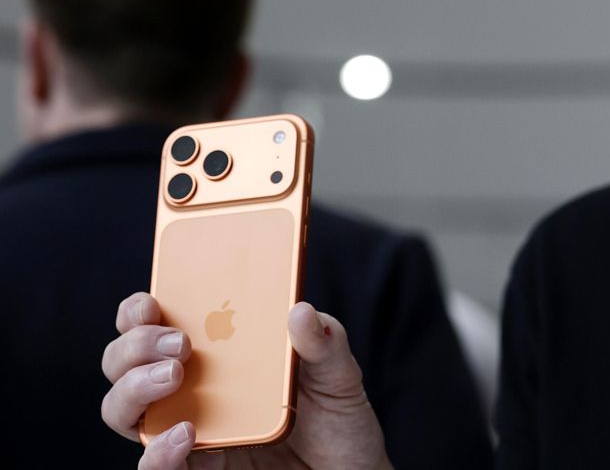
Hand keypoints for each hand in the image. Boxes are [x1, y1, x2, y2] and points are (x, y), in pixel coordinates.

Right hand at [101, 293, 392, 469]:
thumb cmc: (337, 423)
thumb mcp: (338, 374)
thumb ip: (324, 341)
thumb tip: (299, 310)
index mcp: (221, 355)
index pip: (158, 326)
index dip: (138, 312)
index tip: (150, 302)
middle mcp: (194, 391)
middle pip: (126, 364)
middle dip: (133, 345)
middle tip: (177, 343)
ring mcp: (190, 431)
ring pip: (125, 410)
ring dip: (133, 388)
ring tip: (173, 376)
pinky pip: (156, 466)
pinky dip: (157, 452)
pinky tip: (186, 433)